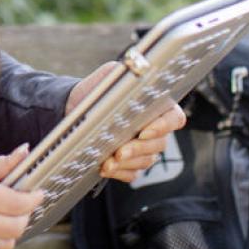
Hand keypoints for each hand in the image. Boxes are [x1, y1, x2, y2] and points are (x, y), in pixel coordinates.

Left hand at [65, 62, 186, 183]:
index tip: (144, 132)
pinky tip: (105, 167)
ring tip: (108, 161)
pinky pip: (133, 173)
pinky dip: (119, 172)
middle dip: (138, 149)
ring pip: (146, 160)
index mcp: (156, 106)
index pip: (174, 118)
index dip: (163, 126)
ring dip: (126, 163)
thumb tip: (132, 75)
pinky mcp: (132, 164)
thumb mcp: (109, 76)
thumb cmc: (96, 90)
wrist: (74, 107)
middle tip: (120, 151)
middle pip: (159, 143)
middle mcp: (155, 129)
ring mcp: (145, 148)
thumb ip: (124, 75)